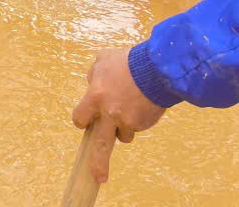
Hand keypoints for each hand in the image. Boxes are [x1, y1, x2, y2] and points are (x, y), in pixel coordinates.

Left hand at [72, 47, 166, 183]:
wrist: (158, 68)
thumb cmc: (128, 61)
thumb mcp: (103, 61)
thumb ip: (94, 75)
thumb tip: (92, 85)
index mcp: (95, 97)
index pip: (80, 118)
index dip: (82, 119)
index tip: (85, 122)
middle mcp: (110, 113)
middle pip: (101, 146)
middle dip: (99, 164)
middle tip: (98, 178)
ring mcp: (128, 121)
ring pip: (122, 135)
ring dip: (123, 126)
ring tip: (130, 104)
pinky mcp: (144, 124)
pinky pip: (137, 127)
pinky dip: (138, 118)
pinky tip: (142, 102)